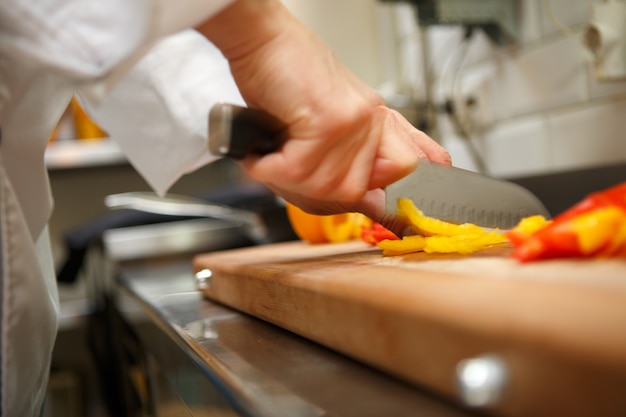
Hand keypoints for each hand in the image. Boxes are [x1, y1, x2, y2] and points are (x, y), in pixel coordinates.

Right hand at [197, 0, 450, 236]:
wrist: (263, 40)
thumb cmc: (288, 76)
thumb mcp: (330, 118)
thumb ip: (353, 155)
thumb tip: (374, 202)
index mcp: (379, 123)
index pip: (416, 170)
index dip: (398, 202)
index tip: (384, 215)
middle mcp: (374, 123)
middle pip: (357, 196)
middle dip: (314, 194)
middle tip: (288, 174)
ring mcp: (356, 122)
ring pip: (326, 189)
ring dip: (287, 180)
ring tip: (272, 157)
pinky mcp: (330, 120)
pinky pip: (298, 172)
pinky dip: (270, 168)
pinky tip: (263, 152)